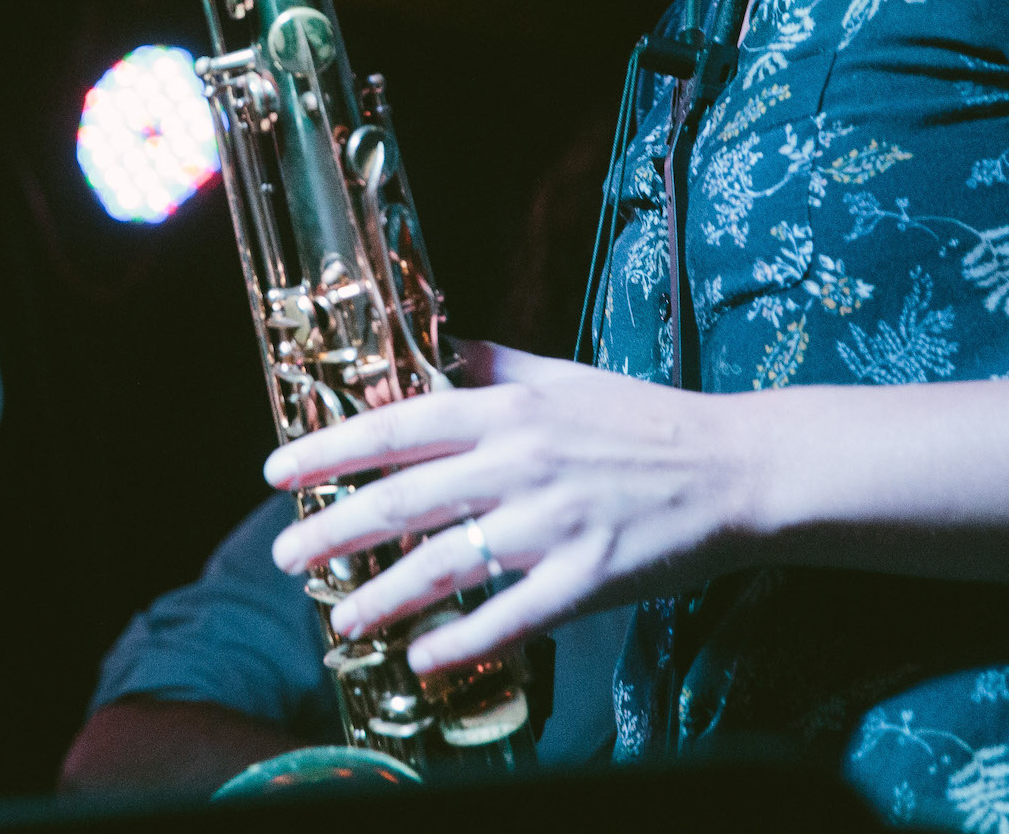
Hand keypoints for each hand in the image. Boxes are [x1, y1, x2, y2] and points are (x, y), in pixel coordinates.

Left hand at [264, 341, 765, 673]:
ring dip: (381, 596)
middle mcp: (521, 460)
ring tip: (340, 620)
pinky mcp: (586, 577)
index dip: (331, 448)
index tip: (278, 472)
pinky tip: (419, 658)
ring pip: (443, 561)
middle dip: (334, 531)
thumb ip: (492, 364)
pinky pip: (506, 616)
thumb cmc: (642, 419)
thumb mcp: (562, 374)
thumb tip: (433, 349)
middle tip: (286, 558)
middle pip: (405, 498)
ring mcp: (553, 521)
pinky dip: (457, 641)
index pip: (399, 424)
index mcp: (511, 407)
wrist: (730, 464)